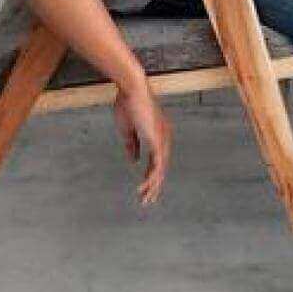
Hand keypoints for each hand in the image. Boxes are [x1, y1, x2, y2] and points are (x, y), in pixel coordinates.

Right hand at [113, 84, 172, 205]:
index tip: (143, 187)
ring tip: (145, 200)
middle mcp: (164, 138)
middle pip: (161, 168)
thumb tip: (134, 161)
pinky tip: (144, 188)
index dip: (150, 175)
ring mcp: (163, 140)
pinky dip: (151, 178)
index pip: (156, 160)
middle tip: (147, 201)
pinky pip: (157, 165)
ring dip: (153, 186)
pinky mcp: (158, 140)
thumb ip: (132, 146)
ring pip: (161, 170)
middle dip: (154, 185)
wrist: (131, 90)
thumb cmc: (128, 105)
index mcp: (158, 135)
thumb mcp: (128, 131)